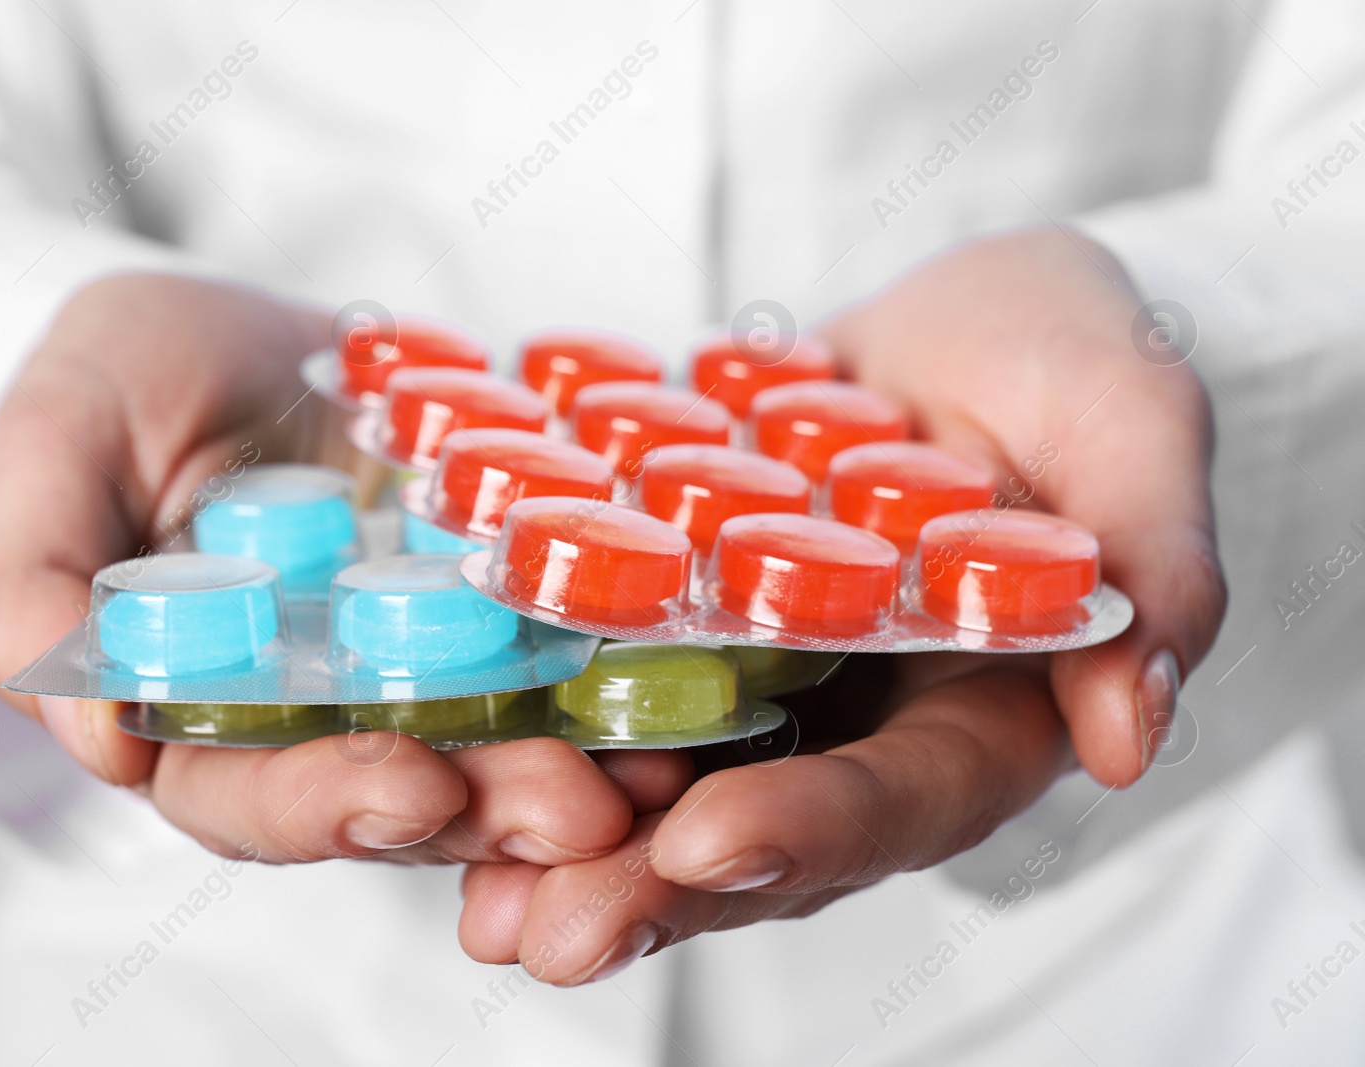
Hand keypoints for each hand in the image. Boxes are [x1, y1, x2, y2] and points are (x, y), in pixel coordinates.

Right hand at [0, 273, 690, 865]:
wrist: (225, 332)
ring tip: (648, 771)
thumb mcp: (55, 445)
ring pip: (492, 747)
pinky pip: (556, 656)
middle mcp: (318, 715)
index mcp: (198, 708)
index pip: (248, 794)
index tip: (411, 787)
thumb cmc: (113, 384)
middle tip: (576, 808)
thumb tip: (95, 737)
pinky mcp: (495, 607)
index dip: (325, 802)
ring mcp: (417, 666)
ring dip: (573, 769)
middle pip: (398, 795)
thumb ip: (42, 579)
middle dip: (487, 808)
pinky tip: (679, 680)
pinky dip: (611, 680)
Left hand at [456, 227, 1227, 982]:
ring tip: (467, 890)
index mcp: (978, 709)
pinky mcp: (676, 622)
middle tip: (542, 933)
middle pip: (757, 832)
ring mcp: (757, 682)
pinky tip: (434, 747)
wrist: (965, 320)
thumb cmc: (1074, 359)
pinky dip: (528, 718)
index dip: (811, 830)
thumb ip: (1154, 569)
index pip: (901, 798)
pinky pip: (596, 682)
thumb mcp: (1134, 427)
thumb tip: (1134, 729)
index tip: (706, 848)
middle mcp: (854, 722)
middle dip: (648, 890)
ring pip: (659, 783)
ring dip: (562, 845)